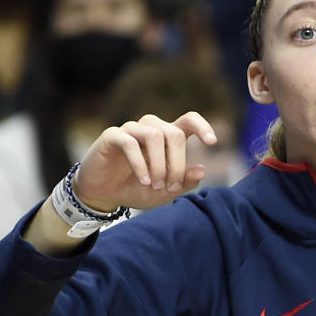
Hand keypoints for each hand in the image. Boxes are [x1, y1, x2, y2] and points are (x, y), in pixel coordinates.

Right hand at [73, 112, 217, 211]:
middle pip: (174, 133)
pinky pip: (130, 143)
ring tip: (155, 185)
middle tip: (171, 186)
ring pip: (155, 135)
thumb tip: (202, 170)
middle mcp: (151, 129)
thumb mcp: (163, 191)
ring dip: (159, 164)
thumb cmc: (135, 188)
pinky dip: (140, 164)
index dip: (202, 126)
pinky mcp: (112, 136)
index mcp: (167, 138)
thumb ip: (183, 182)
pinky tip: (143, 180)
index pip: (188, 121)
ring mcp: (131, 130)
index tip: (212, 142)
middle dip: (177, 163)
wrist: (102, 194)